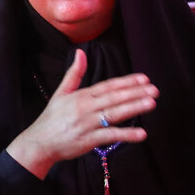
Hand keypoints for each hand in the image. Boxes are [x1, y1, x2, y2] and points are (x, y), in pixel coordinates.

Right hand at [5, 49, 156, 179]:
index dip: (127, 82)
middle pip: (114, 98)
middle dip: (136, 93)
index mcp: (81, 96)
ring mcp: (87, 124)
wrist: (40, 142)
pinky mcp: (88, 140)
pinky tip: (141, 134)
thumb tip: (81, 52)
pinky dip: (125, 135)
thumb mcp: (61, 92)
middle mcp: (85, 108)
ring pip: (114, 114)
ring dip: (134, 108)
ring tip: (152, 103)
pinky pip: (110, 136)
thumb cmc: (52, 118)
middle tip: (155, 90)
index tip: (144, 78)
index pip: (108, 86)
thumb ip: (74, 73)